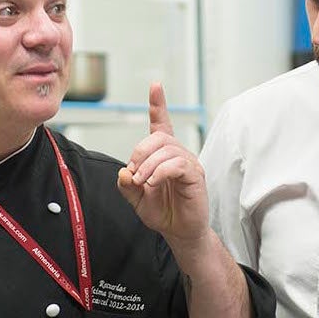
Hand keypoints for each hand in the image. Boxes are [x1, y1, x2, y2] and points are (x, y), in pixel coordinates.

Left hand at [119, 83, 210, 248]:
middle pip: (158, 137)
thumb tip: (123, 172)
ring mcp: (189, 164)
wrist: (179, 232)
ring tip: (143, 182)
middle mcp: (178, 154)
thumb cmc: (162, 212)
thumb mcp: (136, 199)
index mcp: (163, 155)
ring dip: (148, 165)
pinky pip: (177, 164)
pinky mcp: (195, 176)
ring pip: (167, 150)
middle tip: (134, 174)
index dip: (158, 104)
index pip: (161, 123)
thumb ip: (127, 185)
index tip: (155, 85)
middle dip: (140, 152)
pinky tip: (153, 183)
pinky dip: (161, 172)